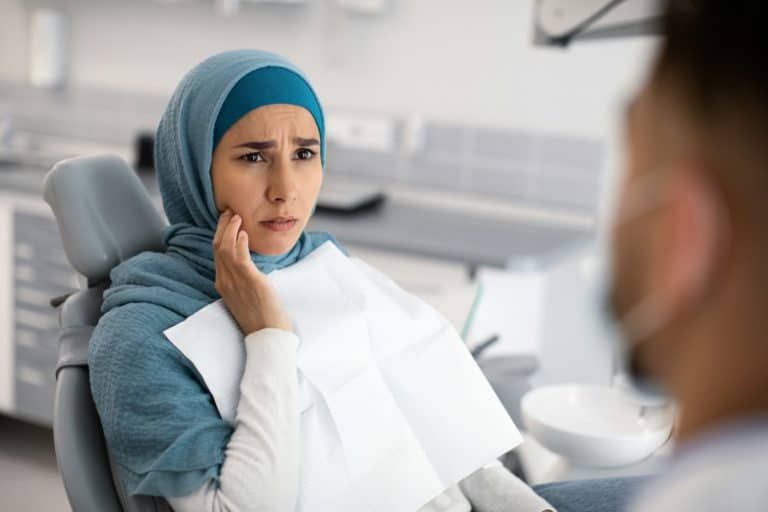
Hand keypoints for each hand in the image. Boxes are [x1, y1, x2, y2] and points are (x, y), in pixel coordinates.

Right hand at [213, 210, 292, 333]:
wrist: (267, 335)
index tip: (227, 222)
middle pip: (217, 247)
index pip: (217, 254)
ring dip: (230, 229)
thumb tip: (251, 266)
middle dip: (222, 227)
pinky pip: (240, 256)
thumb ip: (244, 280)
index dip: (220, 235)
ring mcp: (235, 281)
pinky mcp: (249, 280)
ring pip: (225, 248)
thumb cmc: (262, 317)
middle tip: (230, 213)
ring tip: (237, 216)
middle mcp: (224, 281)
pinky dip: (240, 241)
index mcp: (223, 285)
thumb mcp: (247, 296)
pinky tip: (245, 232)